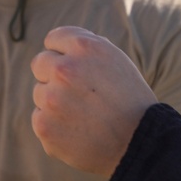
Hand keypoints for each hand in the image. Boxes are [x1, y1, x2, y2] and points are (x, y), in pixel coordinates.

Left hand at [31, 26, 156, 174]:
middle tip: (76, 92)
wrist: (140, 142)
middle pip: (40, 63)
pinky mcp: (44, 126)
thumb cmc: (131, 100)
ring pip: (40, 93)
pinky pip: (40, 118)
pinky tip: (77, 130)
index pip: (54, 38)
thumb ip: (88, 48)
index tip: (73, 66)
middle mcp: (64, 69)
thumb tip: (62, 46)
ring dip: (55, 101)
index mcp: (85, 47)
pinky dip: (54, 124)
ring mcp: (51, 98)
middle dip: (53, 74)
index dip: (63, 52)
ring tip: (84, 114)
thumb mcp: (117, 61)